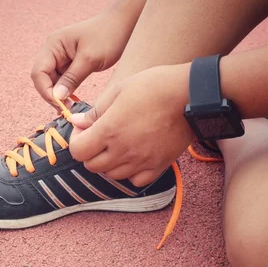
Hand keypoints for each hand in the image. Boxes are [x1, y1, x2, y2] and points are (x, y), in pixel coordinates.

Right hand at [31, 9, 133, 107]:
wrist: (123, 24)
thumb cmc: (107, 36)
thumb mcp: (90, 59)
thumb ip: (72, 78)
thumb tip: (56, 97)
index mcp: (53, 45)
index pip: (39, 72)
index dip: (46, 91)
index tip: (60, 105)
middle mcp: (53, 50)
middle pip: (42, 78)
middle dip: (51, 94)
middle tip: (66, 109)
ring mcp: (61, 57)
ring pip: (51, 81)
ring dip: (58, 95)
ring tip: (70, 107)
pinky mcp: (70, 64)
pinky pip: (62, 80)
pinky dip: (65, 91)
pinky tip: (73, 100)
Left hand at [69, 64, 192, 186]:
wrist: (191, 94)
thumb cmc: (154, 86)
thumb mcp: (119, 90)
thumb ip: (96, 111)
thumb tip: (77, 122)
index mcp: (109, 130)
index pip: (78, 151)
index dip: (76, 140)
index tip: (83, 130)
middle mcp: (123, 151)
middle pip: (92, 166)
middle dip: (91, 152)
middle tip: (99, 137)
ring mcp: (141, 161)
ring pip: (112, 175)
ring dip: (109, 163)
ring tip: (118, 145)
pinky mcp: (158, 166)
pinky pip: (136, 181)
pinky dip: (131, 173)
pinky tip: (135, 157)